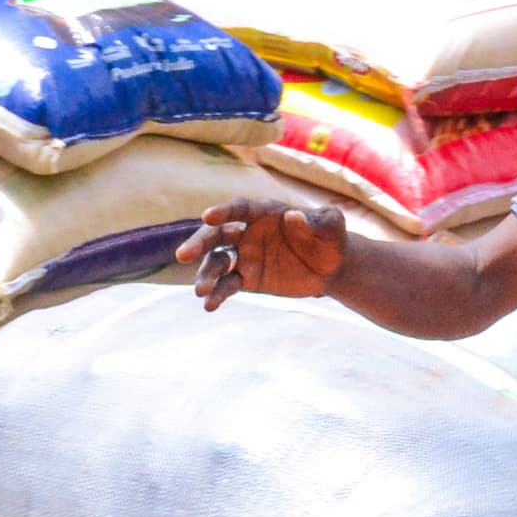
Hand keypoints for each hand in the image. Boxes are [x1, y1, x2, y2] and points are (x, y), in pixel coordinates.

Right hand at [175, 197, 348, 309]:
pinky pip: (227, 286)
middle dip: (199, 243)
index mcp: (264, 213)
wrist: (332, 267)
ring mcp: (245, 256)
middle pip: (217, 235)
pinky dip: (217, 295)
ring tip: (201, 291)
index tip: (207, 216)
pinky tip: (210, 306)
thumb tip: (293, 216)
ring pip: (217, 263)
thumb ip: (316, 219)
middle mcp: (247, 232)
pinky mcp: (247, 279)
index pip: (238, 209)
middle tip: (183, 255)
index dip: (223, 211)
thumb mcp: (331, 225)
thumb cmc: (331, 238)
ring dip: (205, 275)